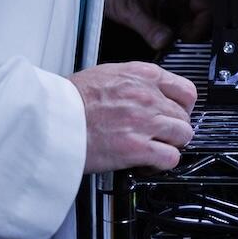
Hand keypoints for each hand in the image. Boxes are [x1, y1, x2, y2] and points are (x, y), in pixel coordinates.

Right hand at [69, 61, 196, 172]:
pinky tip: (149, 163)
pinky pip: (170, 158)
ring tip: (157, 149)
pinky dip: (163, 164)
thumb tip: (146, 92)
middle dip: (176, 128)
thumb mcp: (107, 74)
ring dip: (172, 145)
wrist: (51, 119)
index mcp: (142, 75)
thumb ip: (133, 82)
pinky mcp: (136, 149)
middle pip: (185, 116)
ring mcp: (144, 122)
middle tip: (163, 136)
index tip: (177, 114)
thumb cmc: (69, 99)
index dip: (184, 107)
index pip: (186, 91)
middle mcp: (148, 97)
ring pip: (183, 136)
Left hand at [104, 0, 211, 47]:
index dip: (200, 28)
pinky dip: (168, 30)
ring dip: (179, 33)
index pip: (206, 8)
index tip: (187, 42)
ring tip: (168, 45)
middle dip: (190, 33)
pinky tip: (159, 39)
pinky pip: (171, 18)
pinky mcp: (157, 2)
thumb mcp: (132, 9)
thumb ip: (151, 28)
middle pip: (197, 15)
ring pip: (184, 18)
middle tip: (179, 47)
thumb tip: (166, 44)